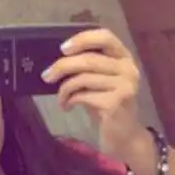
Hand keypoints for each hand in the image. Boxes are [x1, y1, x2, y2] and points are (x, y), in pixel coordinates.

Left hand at [41, 28, 144, 158]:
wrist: (124, 137)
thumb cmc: (108, 108)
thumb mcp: (99, 83)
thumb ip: (87, 68)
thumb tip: (58, 60)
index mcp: (125, 58)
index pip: (105, 36)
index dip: (82, 39)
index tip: (63, 48)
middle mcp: (128, 69)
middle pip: (89, 59)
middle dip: (63, 66)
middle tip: (46, 76)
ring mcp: (124, 86)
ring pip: (84, 78)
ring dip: (64, 88)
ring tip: (60, 98)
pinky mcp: (116, 103)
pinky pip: (84, 95)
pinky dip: (70, 100)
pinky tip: (67, 106)